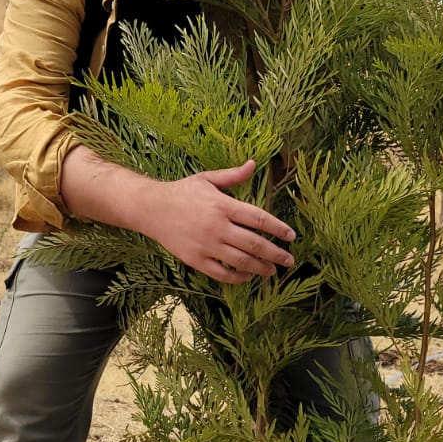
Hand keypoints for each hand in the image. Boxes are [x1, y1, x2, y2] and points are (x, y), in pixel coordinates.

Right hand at [147, 159, 296, 283]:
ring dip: (261, 268)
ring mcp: (206, 245)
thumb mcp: (207, 179)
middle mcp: (217, 226)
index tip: (291, 236)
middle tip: (289, 259)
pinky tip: (247, 276)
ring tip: (272, 271)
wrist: (151, 208)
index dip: (278, 228)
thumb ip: (233, 175)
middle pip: (254, 243)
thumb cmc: (182, 192)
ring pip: (241, 261)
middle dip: (276, 253)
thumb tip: (254, 164)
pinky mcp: (196, 259)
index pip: (258, 218)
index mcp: (222, 205)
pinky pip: (222, 273)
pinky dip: (238, 277)